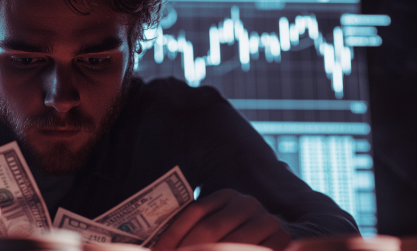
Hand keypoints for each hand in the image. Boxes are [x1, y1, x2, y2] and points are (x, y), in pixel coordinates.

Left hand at [153, 189, 290, 250]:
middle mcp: (247, 204)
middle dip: (188, 248)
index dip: (173, 235)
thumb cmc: (235, 234)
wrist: (273, 238)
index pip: (194, 213)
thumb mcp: (216, 224)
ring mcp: (266, 221)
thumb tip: (157, 248)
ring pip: (232, 243)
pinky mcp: (283, 239)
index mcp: (226, 195)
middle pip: (210, 228)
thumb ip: (194, 229)